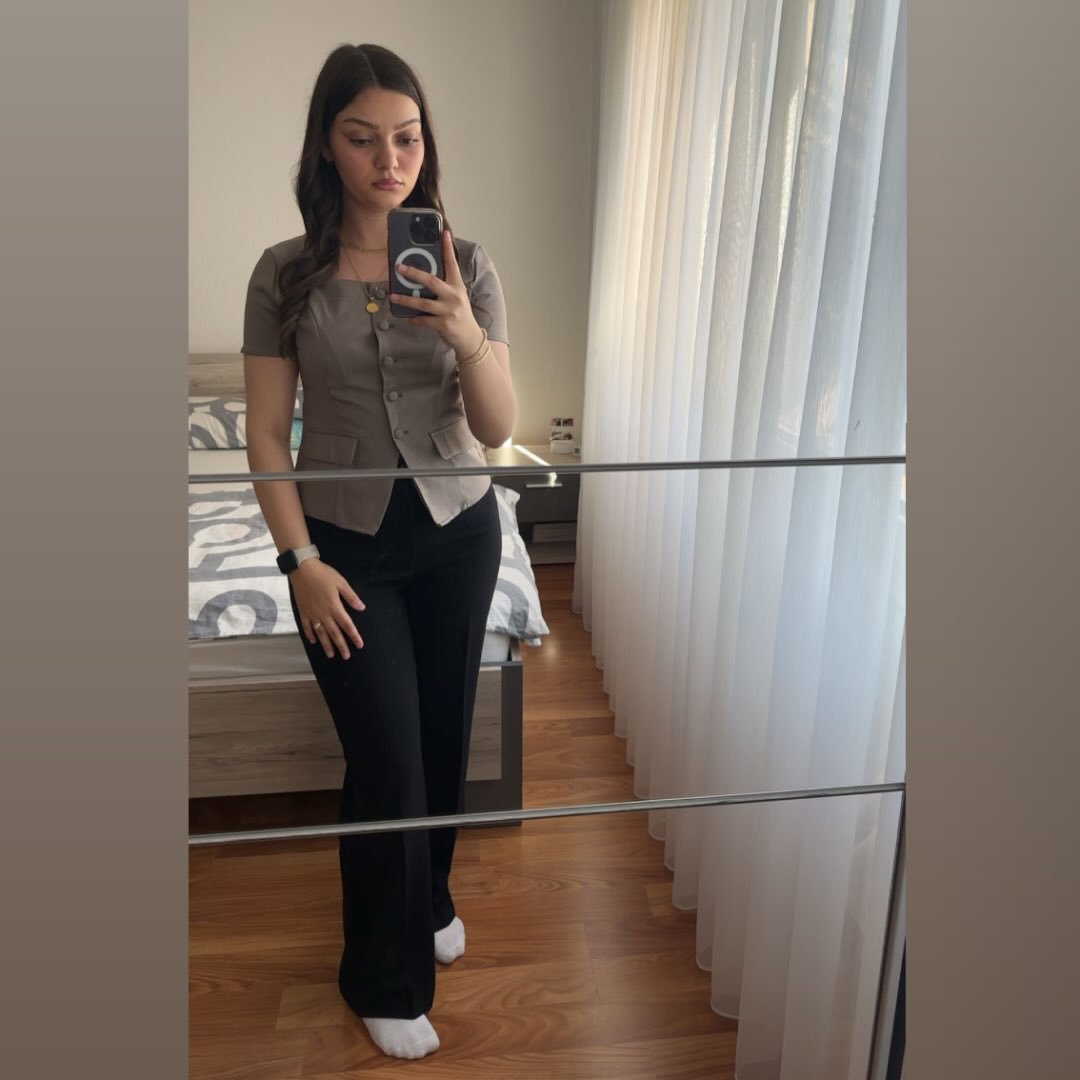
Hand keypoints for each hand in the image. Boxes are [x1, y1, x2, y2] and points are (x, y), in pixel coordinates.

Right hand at [289, 559, 364, 659]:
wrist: (302, 569)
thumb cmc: (323, 574)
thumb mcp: (341, 583)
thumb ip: (351, 597)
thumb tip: (362, 608)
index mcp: (334, 607)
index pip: (347, 625)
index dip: (354, 636)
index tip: (359, 645)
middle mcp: (324, 614)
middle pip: (334, 633)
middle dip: (341, 645)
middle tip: (346, 656)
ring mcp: (312, 614)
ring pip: (321, 633)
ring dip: (326, 645)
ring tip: (331, 655)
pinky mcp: (303, 612)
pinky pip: (307, 627)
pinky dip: (310, 635)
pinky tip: (313, 642)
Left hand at [389, 229, 484, 356]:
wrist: (469, 337)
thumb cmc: (459, 314)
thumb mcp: (455, 296)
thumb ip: (442, 286)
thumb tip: (419, 277)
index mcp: (457, 286)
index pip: (452, 263)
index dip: (447, 248)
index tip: (443, 233)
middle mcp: (454, 296)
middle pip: (431, 281)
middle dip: (414, 273)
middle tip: (399, 267)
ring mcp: (449, 311)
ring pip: (423, 303)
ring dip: (406, 300)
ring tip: (393, 296)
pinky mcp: (444, 325)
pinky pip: (424, 320)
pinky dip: (414, 319)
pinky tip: (407, 318)